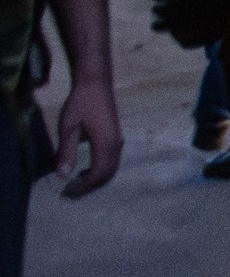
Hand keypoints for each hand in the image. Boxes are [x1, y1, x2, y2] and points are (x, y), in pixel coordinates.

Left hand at [48, 76, 119, 198]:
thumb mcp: (68, 128)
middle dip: (90, 186)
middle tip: (70, 191)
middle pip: (108, 174)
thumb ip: (67, 152)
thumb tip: (63, 175)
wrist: (96, 84)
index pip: (98, 174)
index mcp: (105, 144)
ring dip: (96, 179)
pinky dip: (101, 170)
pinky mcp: (117, 138)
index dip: (83, 186)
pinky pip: (113, 161)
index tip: (66, 191)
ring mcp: (119, 141)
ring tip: (77, 182)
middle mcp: (116, 145)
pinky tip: (86, 169)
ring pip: (112, 169)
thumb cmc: (80, 104)